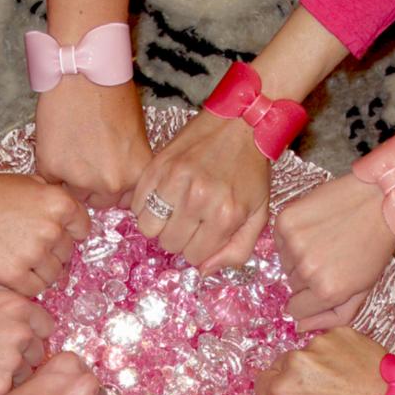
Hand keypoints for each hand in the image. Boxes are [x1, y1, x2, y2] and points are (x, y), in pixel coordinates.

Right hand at [0, 171, 89, 295]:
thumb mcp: (29, 184)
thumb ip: (54, 202)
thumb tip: (72, 220)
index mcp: (60, 203)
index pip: (82, 229)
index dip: (67, 232)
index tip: (51, 234)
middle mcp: (51, 228)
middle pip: (67, 253)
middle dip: (51, 252)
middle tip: (26, 244)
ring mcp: (33, 253)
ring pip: (53, 274)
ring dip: (39, 270)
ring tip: (17, 256)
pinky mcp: (14, 273)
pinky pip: (34, 289)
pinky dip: (26, 284)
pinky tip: (11, 269)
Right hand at [0, 278, 53, 394]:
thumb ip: (4, 295)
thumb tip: (22, 304)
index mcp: (17, 307)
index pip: (45, 325)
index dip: (30, 332)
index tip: (14, 339)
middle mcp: (20, 333)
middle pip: (37, 351)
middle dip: (22, 355)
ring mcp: (11, 361)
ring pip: (25, 374)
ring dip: (10, 374)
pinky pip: (8, 391)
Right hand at [35, 78, 151, 208]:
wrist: (84, 69)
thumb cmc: (113, 94)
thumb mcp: (136, 137)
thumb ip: (129, 168)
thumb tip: (119, 188)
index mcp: (136, 176)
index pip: (124, 202)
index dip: (114, 188)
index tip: (107, 174)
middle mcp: (111, 184)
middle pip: (99, 201)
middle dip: (93, 185)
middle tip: (87, 157)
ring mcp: (80, 179)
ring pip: (73, 193)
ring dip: (71, 178)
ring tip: (72, 148)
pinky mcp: (52, 168)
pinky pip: (50, 179)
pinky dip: (51, 166)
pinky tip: (58, 142)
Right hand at [131, 110, 270, 272]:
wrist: (241, 122)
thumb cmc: (251, 170)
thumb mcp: (258, 214)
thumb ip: (237, 250)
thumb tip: (204, 272)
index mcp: (225, 215)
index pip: (194, 256)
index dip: (198, 249)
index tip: (204, 233)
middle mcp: (198, 199)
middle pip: (169, 244)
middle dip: (179, 238)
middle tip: (189, 220)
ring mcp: (174, 181)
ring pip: (148, 228)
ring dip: (159, 225)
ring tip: (173, 211)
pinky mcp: (157, 166)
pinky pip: (136, 204)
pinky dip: (145, 206)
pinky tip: (162, 198)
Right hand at [255, 328, 386, 394]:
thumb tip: (289, 394)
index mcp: (284, 389)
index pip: (261, 382)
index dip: (272, 390)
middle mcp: (296, 361)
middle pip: (281, 363)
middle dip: (293, 374)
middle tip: (316, 387)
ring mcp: (318, 343)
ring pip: (306, 351)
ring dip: (316, 361)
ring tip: (339, 376)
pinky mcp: (339, 331)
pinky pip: (328, 341)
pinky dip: (336, 351)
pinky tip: (351, 365)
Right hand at [275, 172, 394, 330]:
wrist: (379, 199)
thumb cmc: (374, 245)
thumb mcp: (363, 289)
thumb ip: (333, 316)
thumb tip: (300, 328)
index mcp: (327, 291)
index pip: (295, 309)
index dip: (308, 298)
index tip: (320, 283)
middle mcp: (307, 270)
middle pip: (291, 285)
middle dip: (307, 276)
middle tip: (330, 256)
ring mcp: (294, 244)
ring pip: (285, 263)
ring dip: (299, 256)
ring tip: (324, 239)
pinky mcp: (285, 222)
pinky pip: (279, 240)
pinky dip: (291, 236)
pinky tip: (314, 227)